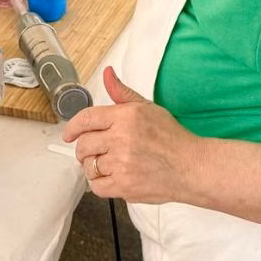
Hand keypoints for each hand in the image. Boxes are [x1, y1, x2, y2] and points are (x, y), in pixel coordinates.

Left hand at [62, 67, 197, 203]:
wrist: (191, 167)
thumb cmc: (171, 138)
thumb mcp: (147, 107)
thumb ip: (122, 93)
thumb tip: (107, 74)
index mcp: (125, 116)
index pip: (86, 119)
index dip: (72, 128)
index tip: (69, 134)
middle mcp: (121, 138)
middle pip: (83, 144)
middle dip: (85, 149)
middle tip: (95, 151)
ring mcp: (122, 163)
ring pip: (88, 166)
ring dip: (93, 166)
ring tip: (108, 164)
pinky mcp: (124, 186)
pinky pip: (97, 186)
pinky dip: (100, 183)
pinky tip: (112, 177)